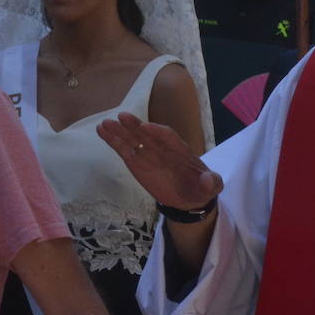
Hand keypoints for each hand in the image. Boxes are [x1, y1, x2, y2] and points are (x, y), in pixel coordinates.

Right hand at [98, 112, 222, 211]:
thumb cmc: (201, 187)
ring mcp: (148, 154)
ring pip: (132, 140)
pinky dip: (113, 141)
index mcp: (180, 150)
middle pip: (147, 134)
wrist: (190, 197)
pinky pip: (124, 150)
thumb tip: (209, 180)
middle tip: (121, 117)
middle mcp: (161, 148)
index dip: (158, 131)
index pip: (168, 136)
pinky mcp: (137, 163)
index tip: (146, 127)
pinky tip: (102, 132)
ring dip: (118, 131)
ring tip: (104, 124)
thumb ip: (211, 182)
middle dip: (134, 126)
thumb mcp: (212, 186)